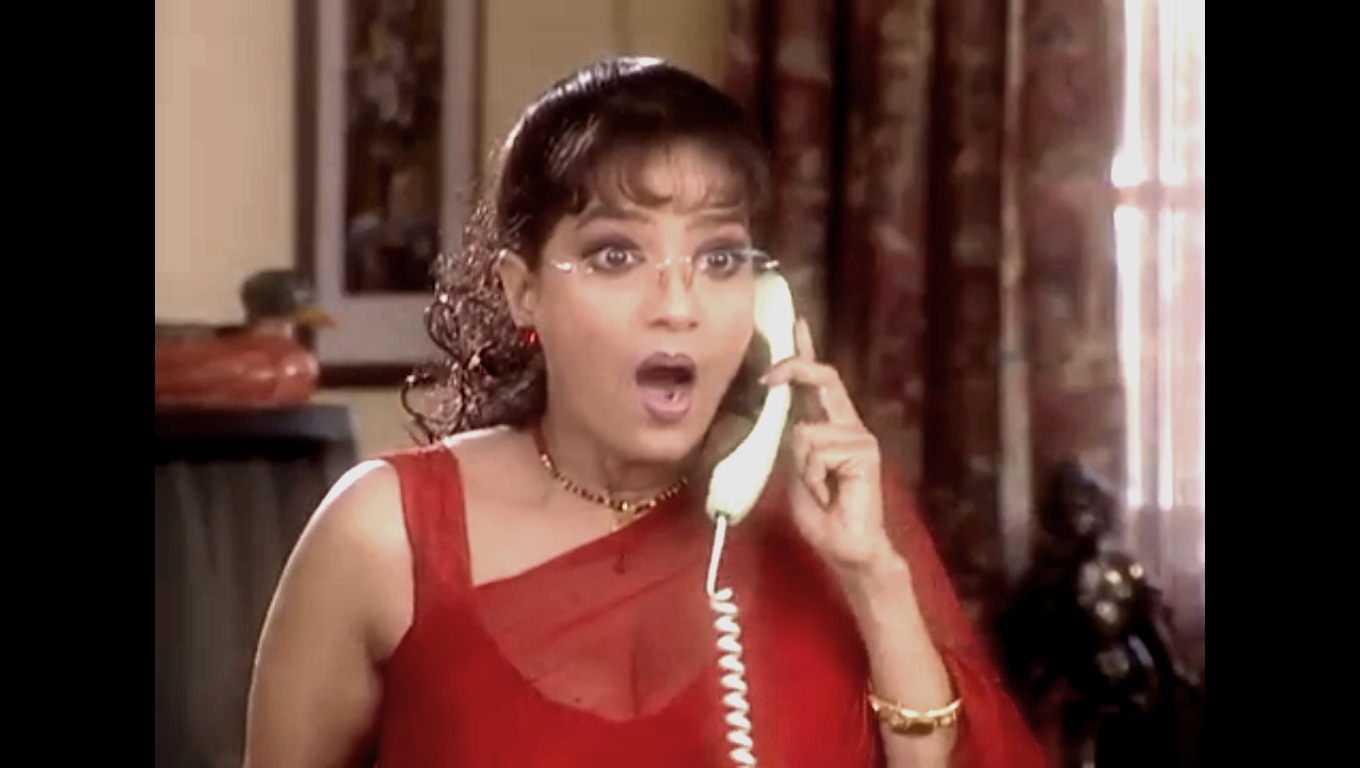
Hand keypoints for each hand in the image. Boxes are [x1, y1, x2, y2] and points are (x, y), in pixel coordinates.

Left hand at [762, 319, 901, 576]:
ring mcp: (859, 435)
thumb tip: (778, 404)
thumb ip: (792, 438)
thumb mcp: (794, 469)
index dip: (807, 350)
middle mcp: (847, 423)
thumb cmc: (821, 513)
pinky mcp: (864, 450)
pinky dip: (811, 475)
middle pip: (823, 378)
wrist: (846, 547)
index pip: (819, 380)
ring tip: (817, 489)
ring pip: (805, 430)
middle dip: (796, 367)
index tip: (795, 322)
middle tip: (771, 374)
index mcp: (829, 425)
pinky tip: (829, 492)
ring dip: (800, 465)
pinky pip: (816, 449)